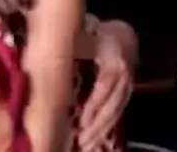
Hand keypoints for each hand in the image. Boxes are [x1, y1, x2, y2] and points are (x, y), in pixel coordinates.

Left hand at [77, 21, 136, 150]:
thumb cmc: (95, 35)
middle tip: (80, 141)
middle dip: (97, 125)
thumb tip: (48, 62)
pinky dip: (106, 129)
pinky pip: (118, 114)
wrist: (122, 36)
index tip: (81, 122)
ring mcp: (128, 86)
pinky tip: (94, 140)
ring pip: (116, 112)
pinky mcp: (127, 95)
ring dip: (101, 131)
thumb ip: (70, 48)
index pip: (105, 85)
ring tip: (85, 145)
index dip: (94, 104)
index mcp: (114, 58)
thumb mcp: (83, 36)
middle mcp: (125, 74)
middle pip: (112, 103)